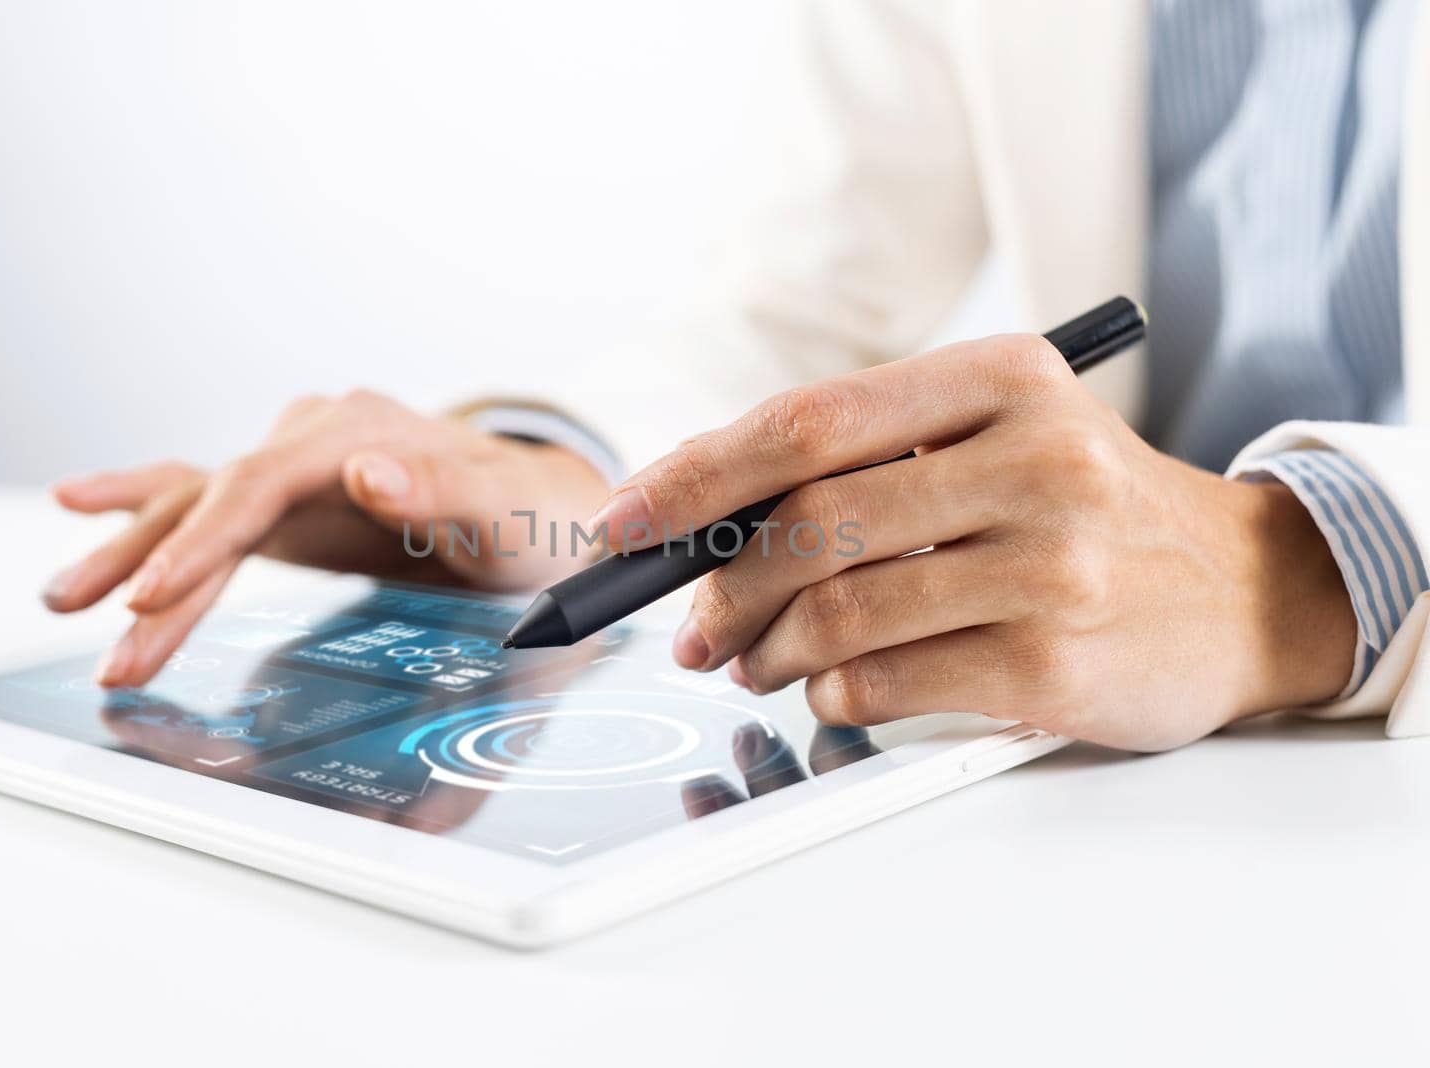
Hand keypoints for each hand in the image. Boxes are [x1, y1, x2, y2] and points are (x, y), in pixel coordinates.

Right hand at [44, 390, 608, 688]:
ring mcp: (298, 465)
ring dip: (131, 556)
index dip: (202, 542)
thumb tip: (366, 470)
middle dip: (154, 577)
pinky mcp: (290, 499)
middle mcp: (318, 436)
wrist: (545, 514)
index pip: (261, 485)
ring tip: (63, 602)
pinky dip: (141, 501)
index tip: (154, 595)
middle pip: (215, 503)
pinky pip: (203, 495)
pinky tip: (78, 502)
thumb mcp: (508, 513)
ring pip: (195, 505)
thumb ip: (442, 490)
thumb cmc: (533, 520)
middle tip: (113, 657)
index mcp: (362, 431)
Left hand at [590, 335, 1356, 750]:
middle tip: (691, 629)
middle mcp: (1033, 457)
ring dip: (766, 652)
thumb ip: (870, 462)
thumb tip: (701, 519)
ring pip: (840, 611)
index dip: (696, 473)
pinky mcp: (1055, 659)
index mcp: (1001, 377)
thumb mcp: (998, 441)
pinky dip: (834, 695)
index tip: (625, 520)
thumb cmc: (1086, 512)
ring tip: (754, 665)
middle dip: (720, 586)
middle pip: (811, 520)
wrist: (1246, 591)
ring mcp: (1050, 562)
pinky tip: (835, 691)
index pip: (807, 420)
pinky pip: (887, 682)